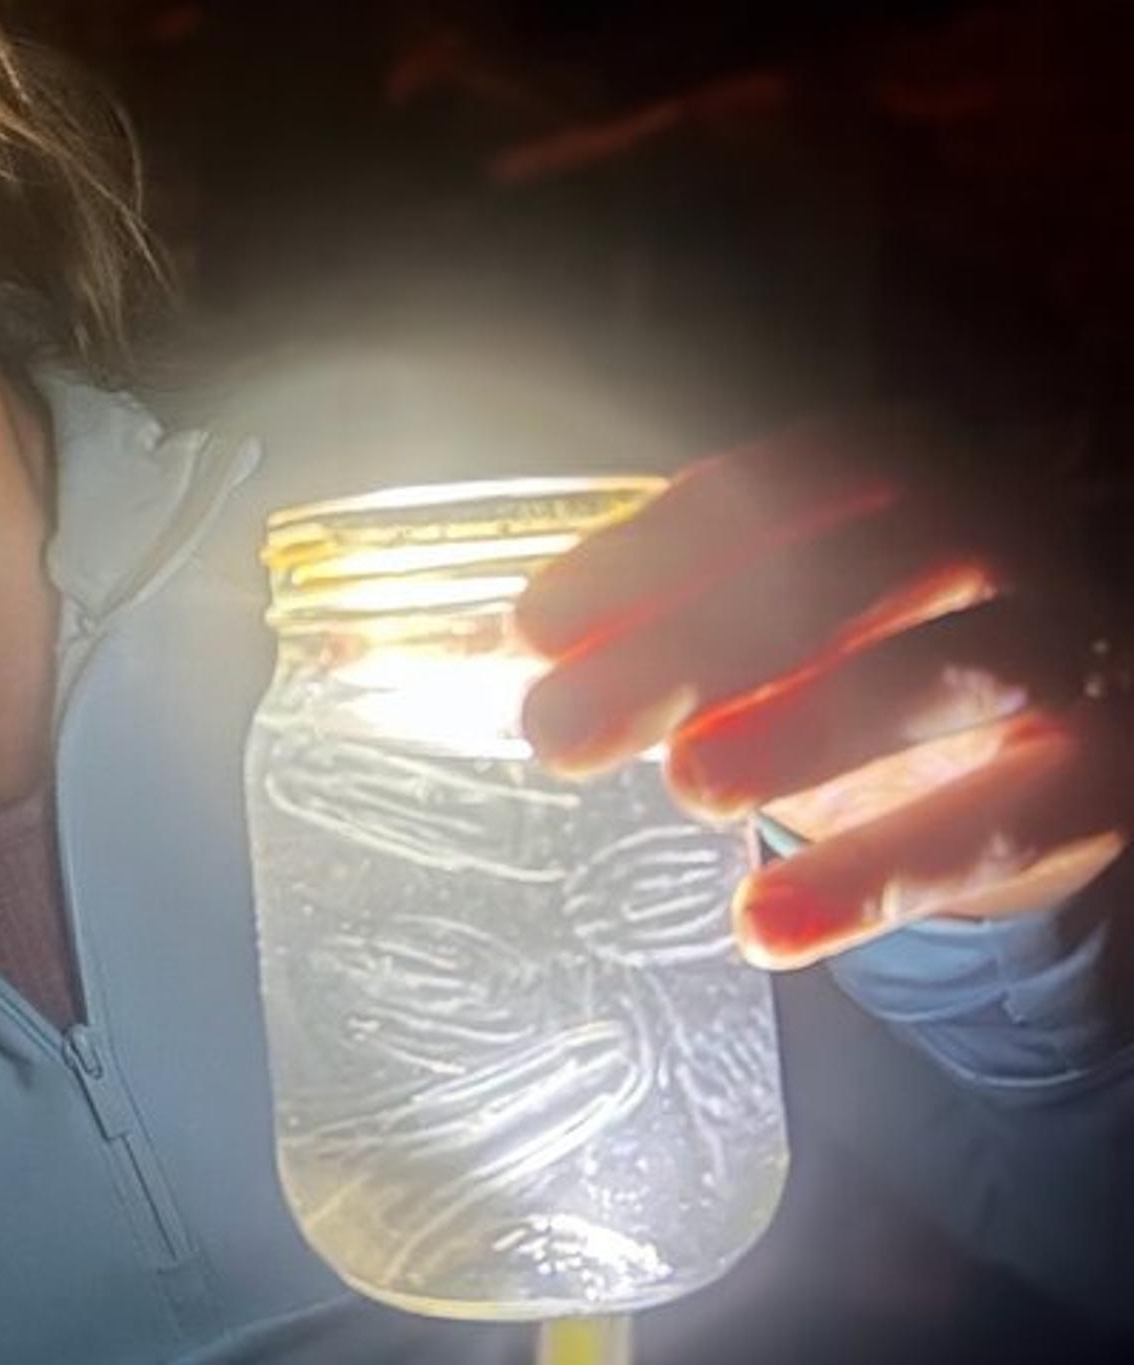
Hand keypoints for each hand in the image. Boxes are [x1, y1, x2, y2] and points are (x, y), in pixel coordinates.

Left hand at [512, 414, 1132, 968]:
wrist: (1033, 758)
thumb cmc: (862, 663)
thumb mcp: (771, 621)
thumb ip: (665, 615)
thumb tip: (510, 652)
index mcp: (906, 474)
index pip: (776, 488)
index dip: (651, 555)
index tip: (533, 633)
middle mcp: (1005, 536)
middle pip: (857, 567)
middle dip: (695, 646)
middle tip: (559, 729)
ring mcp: (1067, 647)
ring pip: (952, 669)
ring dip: (807, 728)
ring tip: (688, 788)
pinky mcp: (1105, 773)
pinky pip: (1008, 822)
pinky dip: (881, 877)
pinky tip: (764, 926)